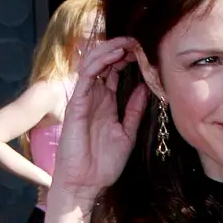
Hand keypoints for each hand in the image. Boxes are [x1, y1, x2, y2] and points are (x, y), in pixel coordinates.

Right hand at [51, 37, 148, 205]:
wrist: (87, 182)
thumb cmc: (105, 162)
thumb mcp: (127, 133)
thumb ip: (134, 110)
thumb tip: (145, 88)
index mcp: (107, 103)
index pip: (116, 73)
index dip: (129, 60)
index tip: (146, 52)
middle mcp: (95, 97)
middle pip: (105, 64)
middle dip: (120, 49)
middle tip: (138, 41)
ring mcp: (85, 98)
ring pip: (94, 64)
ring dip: (110, 51)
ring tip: (127, 43)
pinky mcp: (77, 103)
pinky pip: (86, 76)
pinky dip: (99, 63)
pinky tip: (113, 56)